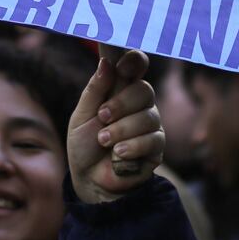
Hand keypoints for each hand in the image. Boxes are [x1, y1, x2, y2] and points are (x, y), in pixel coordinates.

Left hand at [67, 45, 164, 204]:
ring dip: (121, 130)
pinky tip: (118, 154)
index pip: (136, 64)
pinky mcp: (157, 146)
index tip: (122, 68)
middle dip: (121, 104)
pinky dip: (132, 146)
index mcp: (120, 89)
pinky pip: (153, 139)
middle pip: (144, 90)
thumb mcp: (81, 116)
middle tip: (102, 117)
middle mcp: (139, 103)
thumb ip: (95, 90)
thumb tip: (107, 62)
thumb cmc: (84, 144)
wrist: (89, 178)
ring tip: (104, 142)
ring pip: (148, 116)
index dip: (134, 61)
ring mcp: (151, 124)